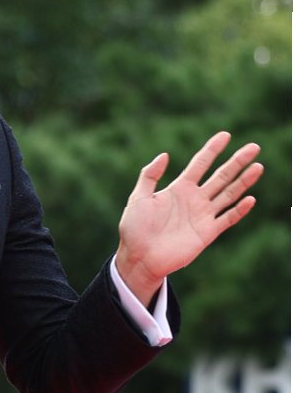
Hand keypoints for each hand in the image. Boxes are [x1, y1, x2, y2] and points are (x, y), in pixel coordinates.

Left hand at [115, 131, 262, 305]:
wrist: (139, 257)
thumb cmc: (134, 229)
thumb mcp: (138, 198)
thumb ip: (149, 176)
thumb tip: (164, 155)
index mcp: (179, 188)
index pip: (200, 164)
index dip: (212, 149)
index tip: (225, 135)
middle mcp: (194, 199)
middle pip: (221, 176)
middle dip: (237, 162)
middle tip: (254, 147)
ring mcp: (202, 215)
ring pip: (228, 194)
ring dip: (243, 181)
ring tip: (258, 167)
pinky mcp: (207, 233)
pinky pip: (227, 219)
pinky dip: (239, 210)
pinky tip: (250, 198)